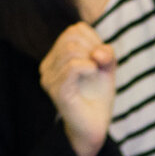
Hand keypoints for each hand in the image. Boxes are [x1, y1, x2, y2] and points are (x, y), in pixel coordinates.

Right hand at [40, 21, 117, 155]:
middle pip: (70, 37)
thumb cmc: (98, 96)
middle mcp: (47, 66)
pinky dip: (88, 67)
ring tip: (95, 72)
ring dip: (91, 59)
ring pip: (70, 50)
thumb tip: (98, 52)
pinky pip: (72, 67)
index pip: (74, 30)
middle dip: (92, 48)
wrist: (95, 125)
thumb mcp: (106, 69)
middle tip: (100, 66)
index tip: (101, 58)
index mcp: (56, 57)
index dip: (94, 39)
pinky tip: (93, 74)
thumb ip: (107, 54)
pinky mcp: (56, 90)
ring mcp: (49, 78)